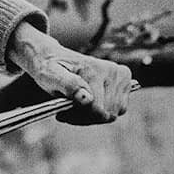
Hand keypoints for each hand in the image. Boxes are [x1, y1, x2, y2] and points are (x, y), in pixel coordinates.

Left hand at [6, 21, 133, 124]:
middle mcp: (112, 70)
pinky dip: (102, 112)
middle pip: (106, 114)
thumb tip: (88, 99)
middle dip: (85, 117)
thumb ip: (68, 85)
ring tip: (76, 106)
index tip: (62, 113)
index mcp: (95, 69)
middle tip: (68, 110)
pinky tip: (88, 105)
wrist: (53, 57)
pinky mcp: (124, 81)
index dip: (78, 116)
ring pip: (113, 114)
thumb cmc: (50, 67)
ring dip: (93, 116)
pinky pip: (118, 109)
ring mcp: (121, 76)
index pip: (96, 109)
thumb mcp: (50, 74)